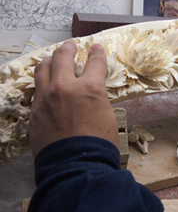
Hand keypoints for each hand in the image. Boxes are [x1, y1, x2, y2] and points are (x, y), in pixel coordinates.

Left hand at [29, 40, 117, 157]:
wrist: (76, 166)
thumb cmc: (99, 146)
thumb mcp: (108, 117)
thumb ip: (97, 99)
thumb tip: (90, 94)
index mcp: (90, 89)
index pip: (95, 63)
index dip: (97, 54)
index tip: (97, 49)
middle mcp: (65, 88)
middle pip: (63, 57)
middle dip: (69, 48)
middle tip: (71, 45)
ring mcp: (46, 98)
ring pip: (43, 68)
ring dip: (50, 60)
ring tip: (54, 58)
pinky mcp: (35, 111)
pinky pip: (37, 89)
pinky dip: (43, 82)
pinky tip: (46, 84)